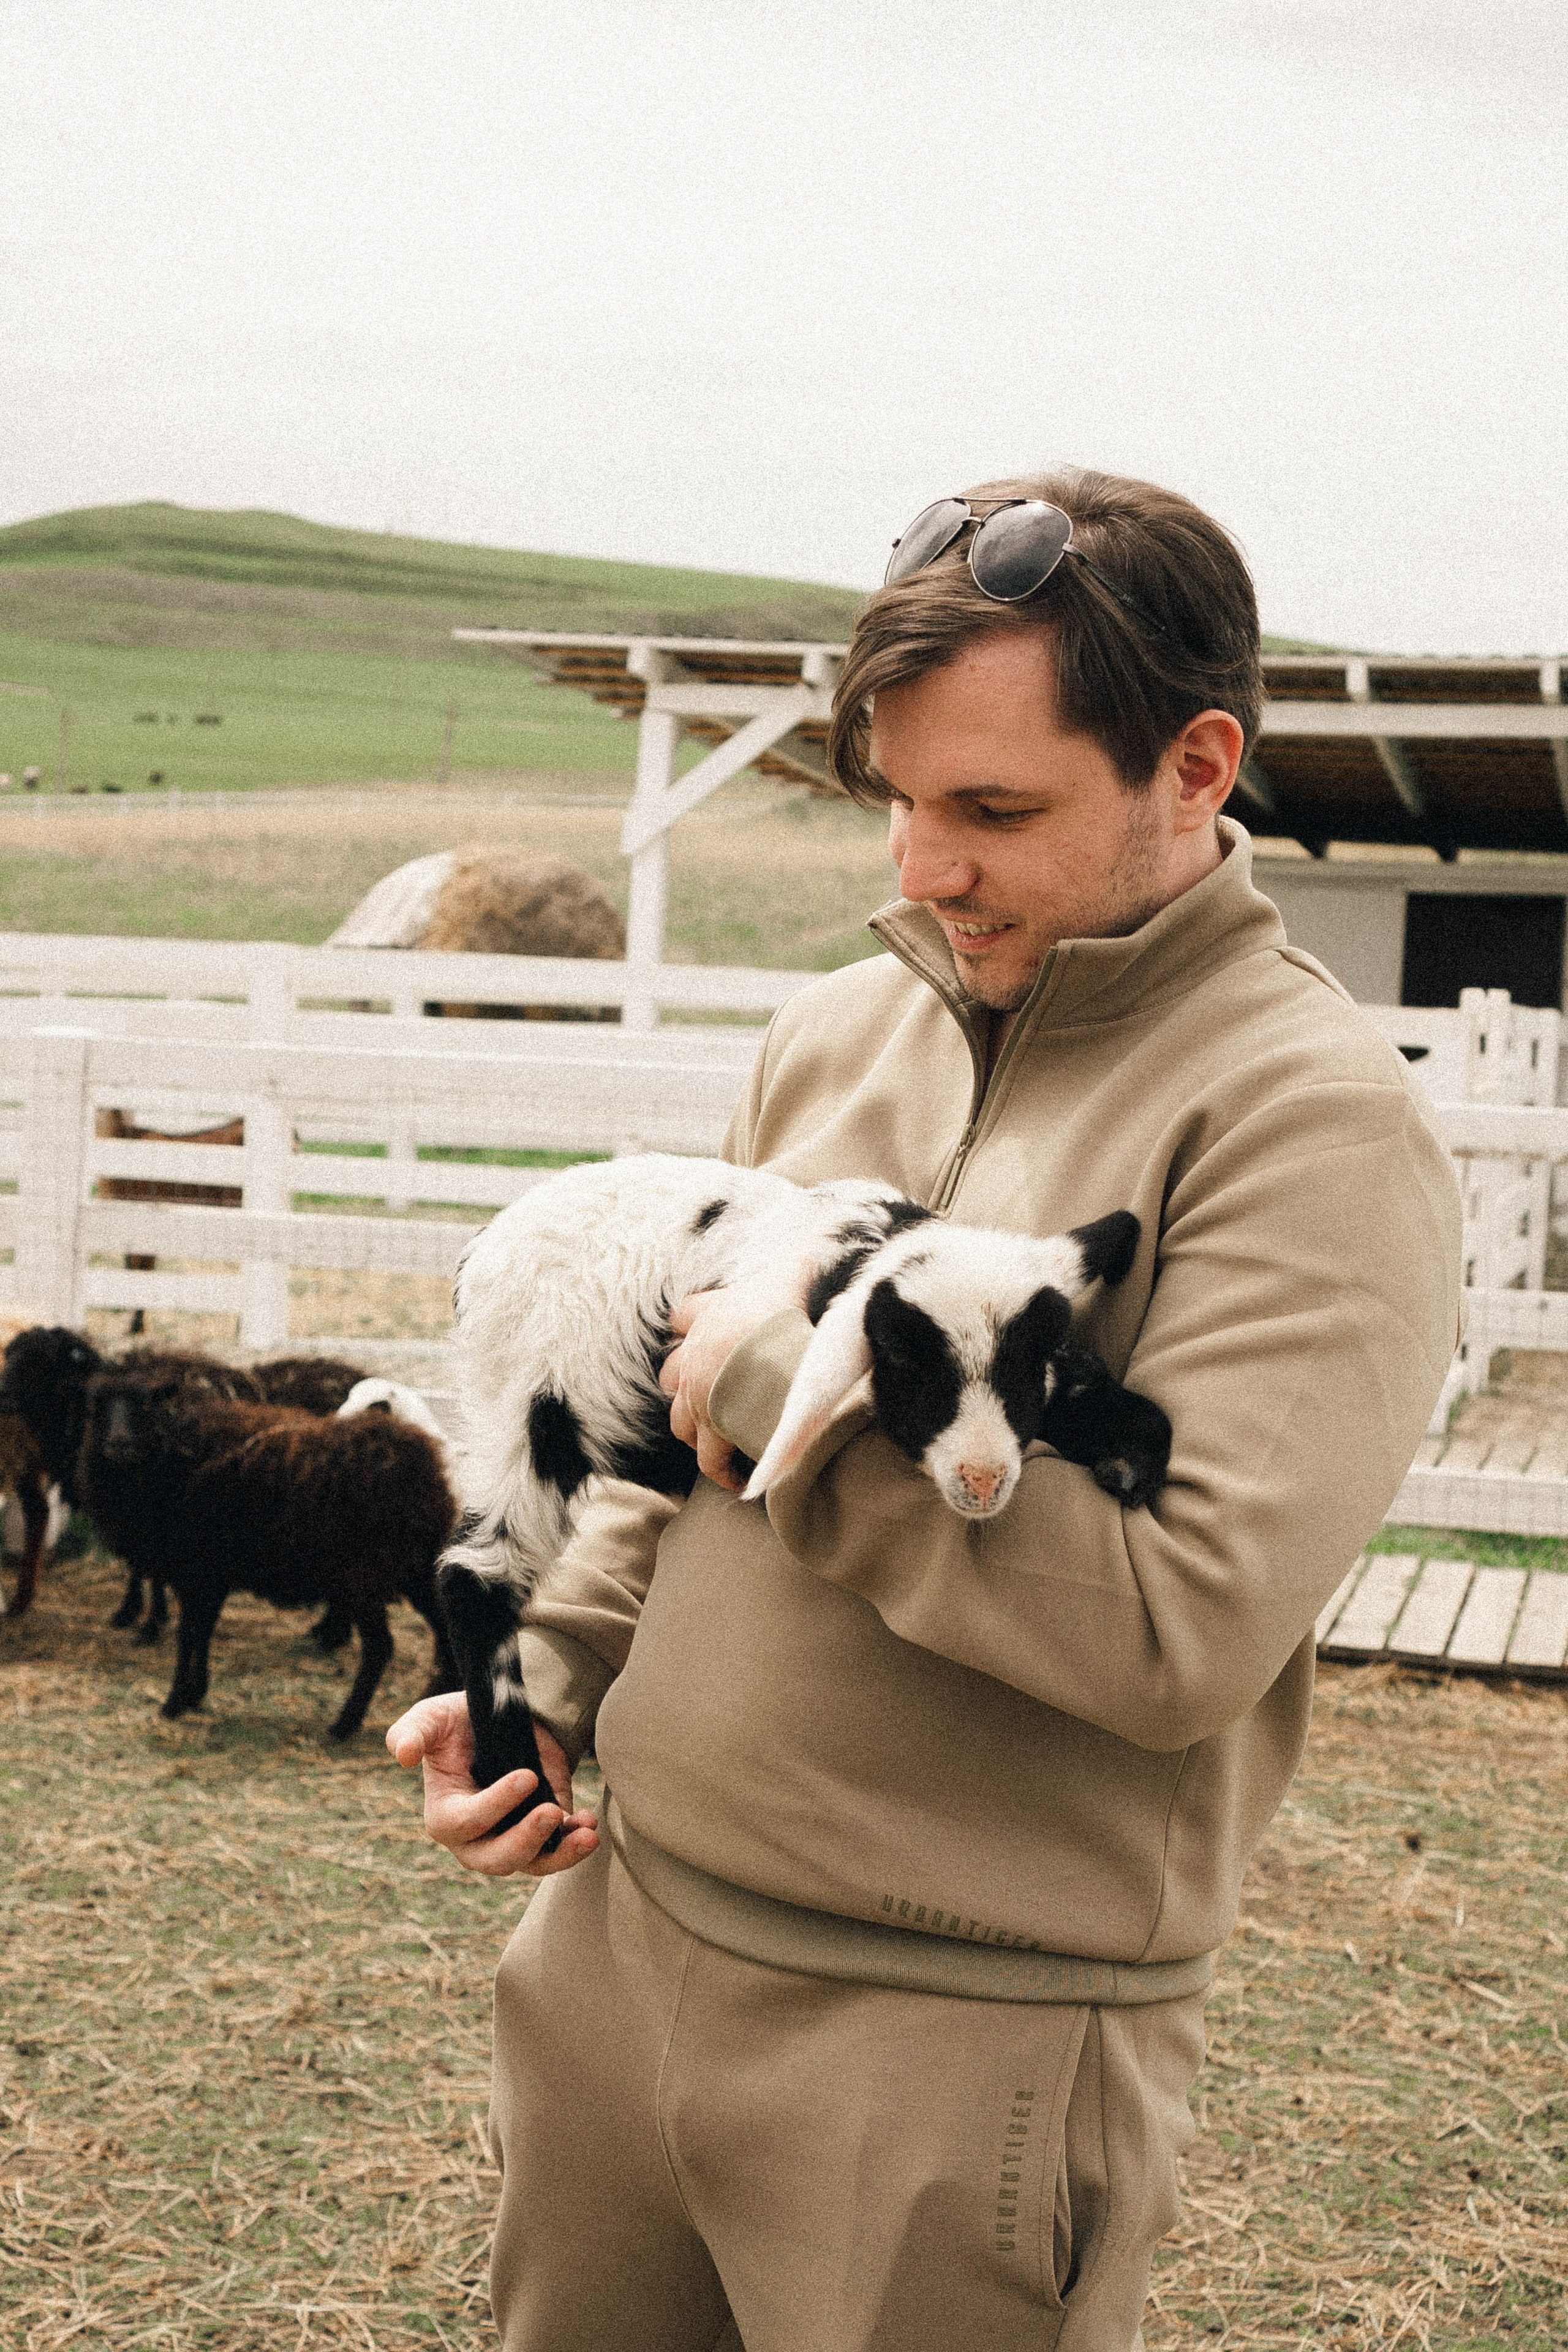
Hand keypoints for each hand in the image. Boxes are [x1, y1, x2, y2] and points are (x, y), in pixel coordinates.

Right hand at [385, 1691, 598, 1877]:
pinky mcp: (541, 1834)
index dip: (495, 1805)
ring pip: (532, 1864)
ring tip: (586, 1835)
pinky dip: (574, 1845)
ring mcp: (511, 1839)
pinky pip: (556, 1852)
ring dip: (561, 1855)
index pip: (467, 1823)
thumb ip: (412, 1733)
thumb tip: (401, 1755)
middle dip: (525, 1841)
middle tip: (552, 1813)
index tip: (526, 1777)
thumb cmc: (456, 1723)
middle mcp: (476, 1839)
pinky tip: (589, 1825)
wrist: (500, 1720)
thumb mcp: (431, 1719)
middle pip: (497, 1859)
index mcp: (445, 1816)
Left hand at [660, 1278, 800, 1492]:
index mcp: (709, 1316)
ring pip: (680, 1420)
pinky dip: (720, 1468)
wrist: (776, 1349)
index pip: (682, 1316)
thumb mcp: (792, 1271)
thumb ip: (800, 1261)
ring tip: (715, 1436)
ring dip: (695, 1428)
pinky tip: (733, 1479)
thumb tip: (820, 1240)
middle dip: (684, 1384)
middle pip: (670, 1374)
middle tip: (708, 1391)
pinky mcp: (712, 1429)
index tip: (698, 1332)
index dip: (688, 1324)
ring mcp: (698, 1396)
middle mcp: (694, 1358)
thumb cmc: (782, 1309)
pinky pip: (709, 1458)